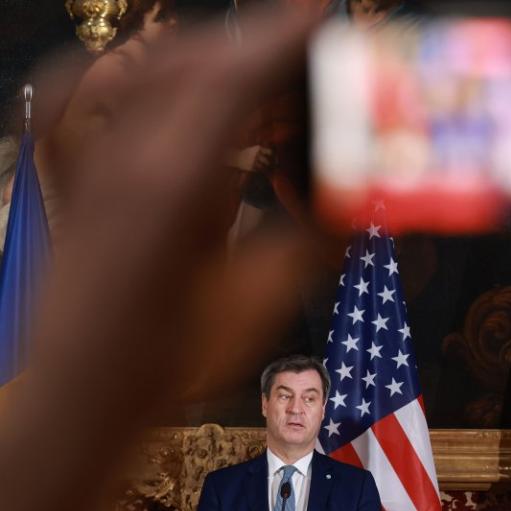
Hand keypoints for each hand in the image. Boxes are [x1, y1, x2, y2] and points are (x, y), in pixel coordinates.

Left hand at [0, 1, 326, 510]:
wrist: (85, 394)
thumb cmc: (173, 359)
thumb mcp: (262, 298)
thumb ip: (313, 236)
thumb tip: (358, 196)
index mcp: (175, 185)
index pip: (233, 78)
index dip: (282, 36)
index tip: (322, 11)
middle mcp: (123, 158)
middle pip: (192, 62)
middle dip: (255, 42)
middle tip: (307, 44)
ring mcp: (89, 163)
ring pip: (146, 71)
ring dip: (208, 58)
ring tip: (255, 70)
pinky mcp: (73, 175)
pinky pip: (88, 92)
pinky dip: (128, 71)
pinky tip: (151, 75)